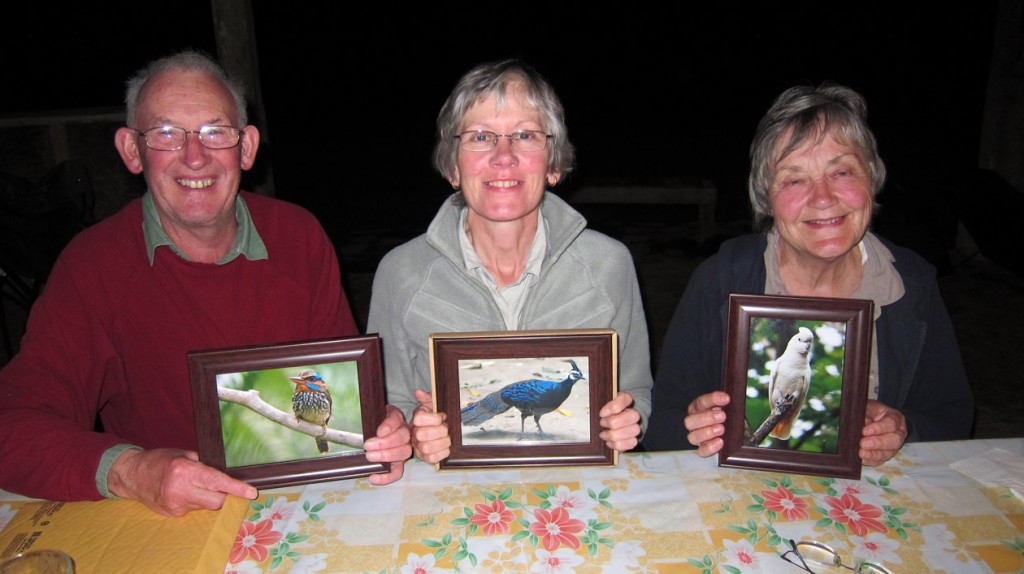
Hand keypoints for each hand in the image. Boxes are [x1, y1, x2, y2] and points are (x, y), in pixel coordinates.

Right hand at [107, 447, 256, 516]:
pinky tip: (185, 492)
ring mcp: (175, 505)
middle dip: (225, 496)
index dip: (236, 489)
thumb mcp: (184, 455)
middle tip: (227, 488)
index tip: (251, 492)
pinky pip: (193, 510)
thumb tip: (226, 474)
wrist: (132, 474)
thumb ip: (205, 464)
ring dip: (207, 497)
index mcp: (185, 471)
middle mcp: (180, 490)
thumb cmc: (160, 460)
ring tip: (195, 485)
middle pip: (216, 502)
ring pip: (205, 506)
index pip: (217, 482)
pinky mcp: (171, 514)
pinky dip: (195, 502)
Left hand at [364, 404, 412, 484]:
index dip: (389, 426)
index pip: (397, 420)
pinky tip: (373, 478)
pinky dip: (386, 477)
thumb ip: (371, 417)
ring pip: (404, 452)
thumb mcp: (371, 415)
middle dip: (385, 443)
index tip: (378, 432)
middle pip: (403, 437)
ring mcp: (403, 448)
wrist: (375, 430)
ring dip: (386, 456)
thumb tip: (371, 426)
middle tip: (368, 445)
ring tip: (370, 456)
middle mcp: (404, 432)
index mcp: (396, 418)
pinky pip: (398, 471)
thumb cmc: (373, 423)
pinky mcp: (399, 463)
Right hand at [409, 388, 451, 463]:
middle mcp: (415, 434)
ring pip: (427, 447)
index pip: (419, 419)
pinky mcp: (426, 458)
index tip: (442, 416)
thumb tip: (418, 391)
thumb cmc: (436, 416)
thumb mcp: (433, 404)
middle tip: (446, 428)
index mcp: (416, 419)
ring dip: (442, 442)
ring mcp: (419, 447)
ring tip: (448, 438)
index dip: (435, 418)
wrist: (439, 430)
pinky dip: (443, 452)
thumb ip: (427, 397)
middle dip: (440, 431)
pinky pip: (433, 458)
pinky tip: (446, 446)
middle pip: (422, 434)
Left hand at [598, 392, 642, 450]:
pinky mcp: (634, 440)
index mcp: (626, 400)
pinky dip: (618, 444)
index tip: (601, 413)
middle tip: (602, 423)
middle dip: (613, 422)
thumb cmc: (608, 412)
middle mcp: (635, 413)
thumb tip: (603, 414)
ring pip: (634, 430)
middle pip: (633, 415)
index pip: (626, 398)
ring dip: (615, 434)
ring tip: (603, 435)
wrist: (615, 422)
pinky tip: (609, 442)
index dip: (613, 407)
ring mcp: (636, 427)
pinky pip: (631, 443)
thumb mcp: (604, 404)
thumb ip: (604, 406)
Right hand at [684, 391, 729, 456]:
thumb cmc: (725, 416)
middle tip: (722, 416)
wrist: (730, 429)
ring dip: (707, 433)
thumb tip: (728, 399)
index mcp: (698, 409)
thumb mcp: (726, 407)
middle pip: (690, 421)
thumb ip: (725, 403)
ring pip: (693, 437)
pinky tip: (720, 442)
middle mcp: (694, 423)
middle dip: (706, 418)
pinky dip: (710, 447)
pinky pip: (701, 451)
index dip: (712, 399)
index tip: (726, 398)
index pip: (701, 402)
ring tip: (721, 429)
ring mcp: (696, 437)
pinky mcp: (702, 449)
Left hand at [859, 400, 907, 465]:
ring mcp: (893, 446)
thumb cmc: (872, 412)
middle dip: (878, 443)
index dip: (879, 428)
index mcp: (896, 418)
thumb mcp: (870, 407)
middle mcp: (898, 433)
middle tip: (863, 443)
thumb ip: (867, 413)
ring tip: (861, 453)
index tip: (864, 431)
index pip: (892, 424)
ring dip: (874, 454)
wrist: (875, 419)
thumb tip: (863, 422)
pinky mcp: (885, 455)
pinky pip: (881, 461)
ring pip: (888, 453)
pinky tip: (862, 459)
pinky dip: (871, 461)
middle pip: (894, 440)